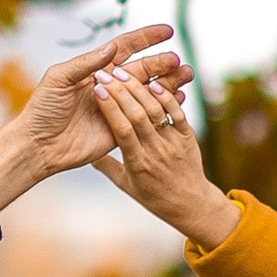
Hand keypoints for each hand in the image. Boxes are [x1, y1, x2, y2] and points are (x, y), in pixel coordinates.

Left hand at [0, 25, 188, 205]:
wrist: (38, 144)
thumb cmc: (43, 109)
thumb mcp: (59, 79)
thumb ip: (85, 63)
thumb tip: (112, 48)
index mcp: (95, 70)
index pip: (125, 48)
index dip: (146, 38)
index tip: (167, 31)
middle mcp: (109, 86)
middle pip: (142, 69)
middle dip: (163, 64)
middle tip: (179, 61)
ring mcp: (116, 107)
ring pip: (148, 91)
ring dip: (168, 83)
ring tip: (187, 76)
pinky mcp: (120, 129)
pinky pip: (146, 116)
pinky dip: (163, 107)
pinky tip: (178, 100)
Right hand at [90, 55, 242, 246]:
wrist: (190, 204)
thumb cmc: (154, 197)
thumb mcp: (126, 185)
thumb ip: (106, 166)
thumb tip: (86, 151)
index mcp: (137, 163)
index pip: (121, 131)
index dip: (109, 108)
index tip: (97, 90)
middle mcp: (156, 151)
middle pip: (137, 116)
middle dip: (120, 91)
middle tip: (106, 73)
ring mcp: (173, 143)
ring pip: (156, 111)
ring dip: (140, 89)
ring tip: (124, 72)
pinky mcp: (188, 137)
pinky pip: (177, 113)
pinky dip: (166, 97)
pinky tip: (153, 82)